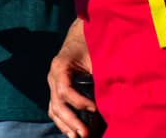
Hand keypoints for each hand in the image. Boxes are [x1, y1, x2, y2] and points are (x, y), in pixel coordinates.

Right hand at [46, 19, 99, 137]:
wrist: (79, 36)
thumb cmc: (89, 45)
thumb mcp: (94, 55)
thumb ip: (99, 72)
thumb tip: (113, 94)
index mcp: (60, 66)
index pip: (64, 90)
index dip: (79, 102)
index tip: (95, 109)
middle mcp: (52, 76)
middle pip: (57, 104)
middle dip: (71, 121)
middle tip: (85, 134)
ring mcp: (52, 85)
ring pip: (54, 109)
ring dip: (66, 126)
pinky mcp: (56, 91)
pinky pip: (55, 110)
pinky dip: (63, 122)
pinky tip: (73, 132)